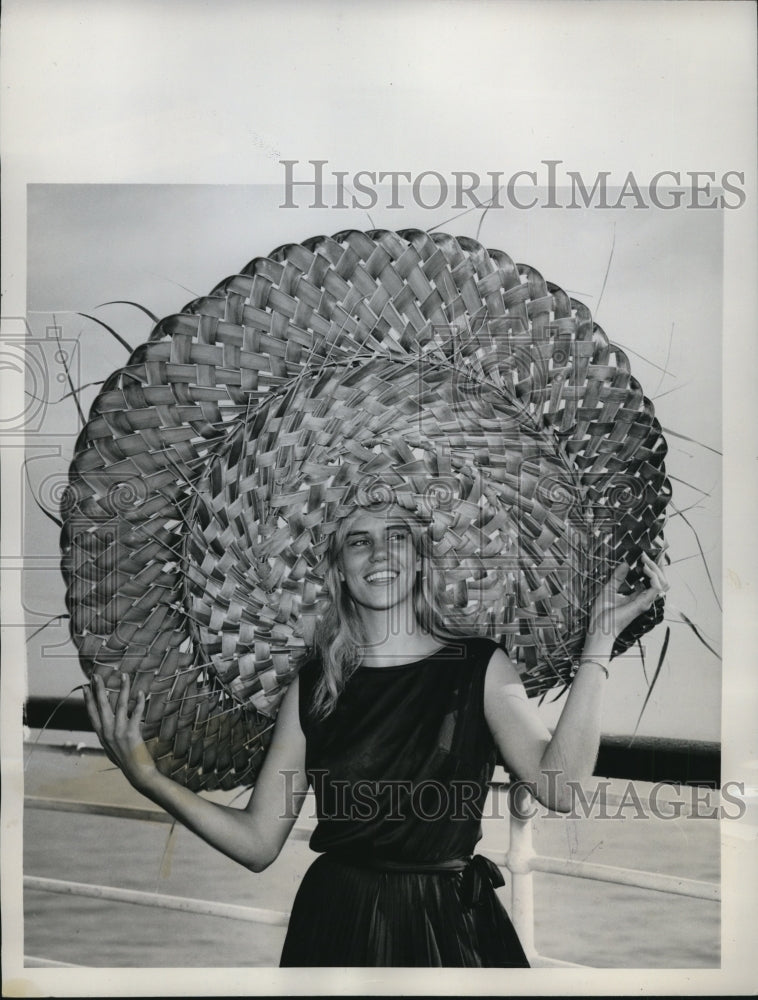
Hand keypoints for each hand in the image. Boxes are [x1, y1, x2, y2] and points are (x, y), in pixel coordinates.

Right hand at [83, 671, 157, 793]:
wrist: (137, 773)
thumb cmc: (125, 761)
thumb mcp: (111, 748)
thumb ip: (107, 736)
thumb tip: (104, 727)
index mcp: (101, 735)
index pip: (92, 714)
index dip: (88, 700)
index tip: (86, 687)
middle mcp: (107, 732)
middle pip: (101, 706)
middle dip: (99, 689)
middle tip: (96, 675)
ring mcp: (119, 732)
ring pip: (120, 705)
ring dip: (122, 688)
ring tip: (124, 675)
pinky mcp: (131, 733)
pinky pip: (136, 713)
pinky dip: (139, 702)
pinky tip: (141, 693)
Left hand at [586, 549, 668, 648]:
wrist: (599, 627)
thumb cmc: (603, 613)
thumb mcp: (609, 589)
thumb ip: (617, 577)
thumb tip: (625, 563)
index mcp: (637, 596)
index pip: (652, 580)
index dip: (652, 567)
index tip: (644, 555)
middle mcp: (644, 599)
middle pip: (661, 580)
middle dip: (657, 565)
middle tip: (649, 554)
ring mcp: (645, 601)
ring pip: (662, 582)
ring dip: (656, 568)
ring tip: (645, 560)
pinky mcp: (643, 603)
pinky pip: (656, 587)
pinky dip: (653, 576)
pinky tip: (645, 568)